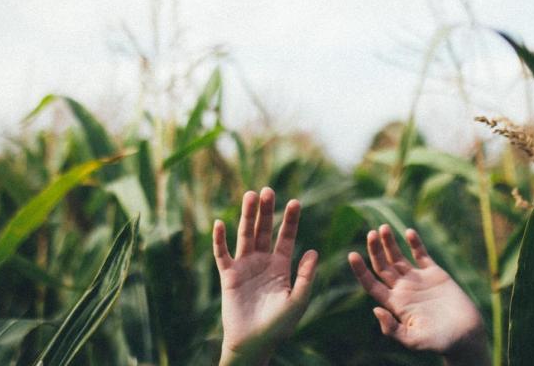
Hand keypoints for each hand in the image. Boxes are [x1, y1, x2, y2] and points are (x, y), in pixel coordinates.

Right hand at [213, 188, 318, 365]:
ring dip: (247, 216)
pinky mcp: (228, 276)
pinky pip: (222, 254)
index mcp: (281, 266)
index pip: (286, 237)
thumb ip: (305, 277)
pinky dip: (220, 239)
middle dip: (266, 211)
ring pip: (245, 235)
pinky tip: (220, 223)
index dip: (290, 220)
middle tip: (268, 190)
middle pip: (264, 230)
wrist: (254, 343)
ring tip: (250, 195)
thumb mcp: (297, 301)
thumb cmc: (278, 326)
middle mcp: (262, 262)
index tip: (295, 201)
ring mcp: (244, 267)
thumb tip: (313, 251)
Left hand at [348, 225, 488, 365]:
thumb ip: (393, 329)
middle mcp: (403, 290)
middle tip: (371, 233)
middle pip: (382, 266)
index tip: (352, 255)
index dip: (361, 270)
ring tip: (383, 227)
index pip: (372, 284)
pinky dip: (415, 243)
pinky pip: (421, 255)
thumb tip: (375, 310)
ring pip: (398, 257)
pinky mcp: (435, 274)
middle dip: (375, 250)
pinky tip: (408, 232)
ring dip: (390, 243)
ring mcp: (418, 280)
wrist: (466, 336)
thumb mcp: (413, 340)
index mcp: (395, 304)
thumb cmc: (440, 342)